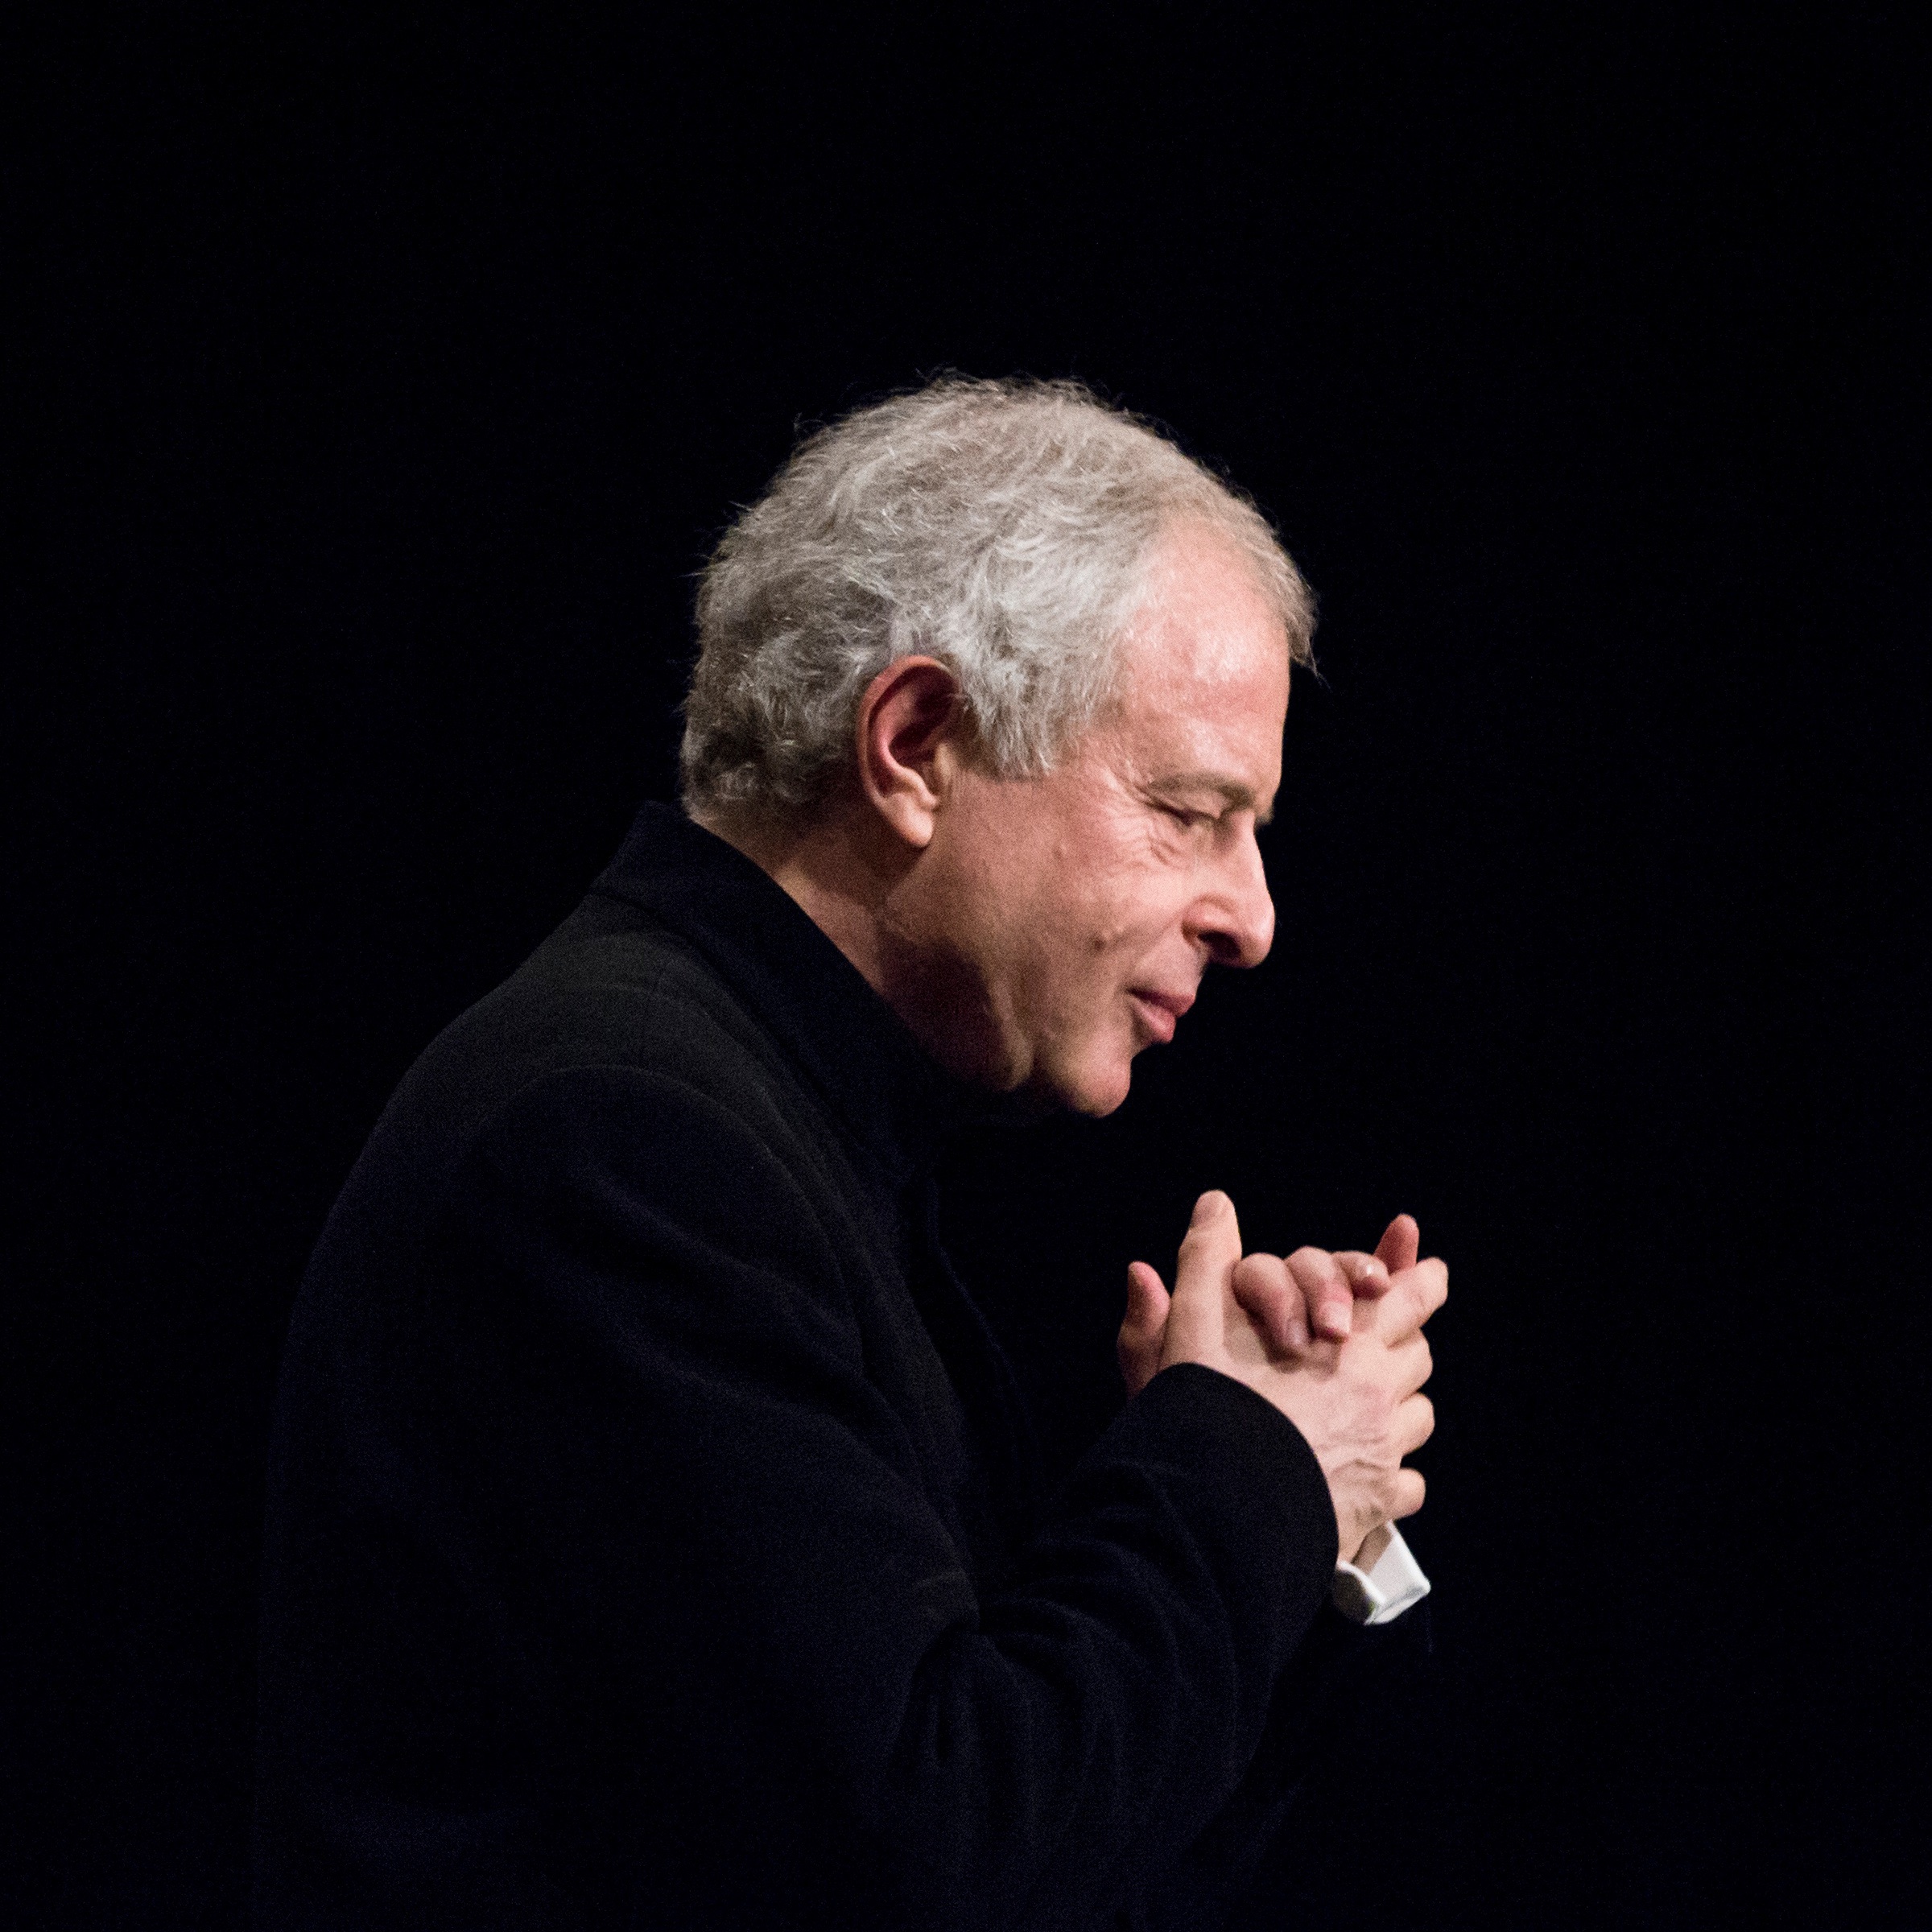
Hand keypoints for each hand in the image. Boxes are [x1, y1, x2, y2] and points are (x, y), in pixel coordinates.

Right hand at [1126, 1191, 1443, 1562]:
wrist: (1217, 1504)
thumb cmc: (1208, 1407)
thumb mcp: (1195, 1320)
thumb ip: (1207, 1258)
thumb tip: (1215, 1202)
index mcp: (1350, 1341)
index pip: (1409, 1296)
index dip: (1420, 1280)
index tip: (1431, 1272)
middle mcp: (1379, 1393)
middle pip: (1419, 1355)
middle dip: (1406, 1342)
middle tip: (1394, 1338)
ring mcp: (1383, 1451)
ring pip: (1418, 1416)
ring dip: (1401, 1406)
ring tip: (1371, 1408)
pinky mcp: (1377, 1504)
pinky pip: (1408, 1484)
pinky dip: (1394, 1476)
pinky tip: (1365, 1476)